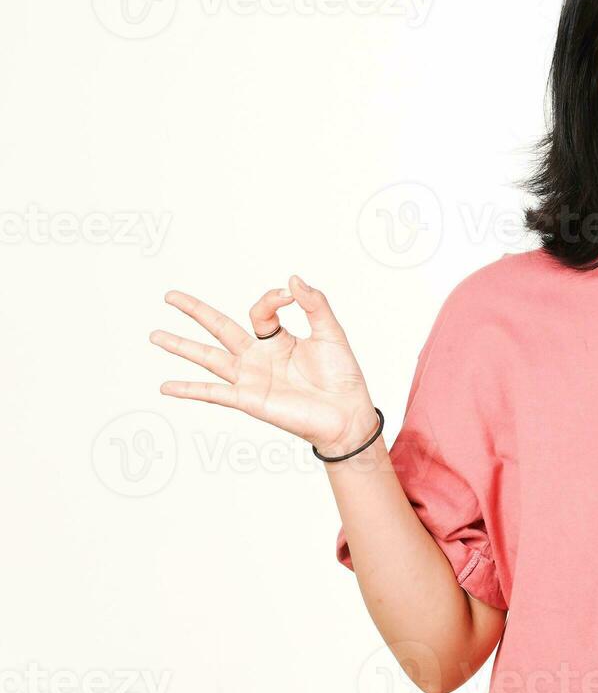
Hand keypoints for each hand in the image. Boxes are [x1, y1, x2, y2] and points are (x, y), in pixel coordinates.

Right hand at [149, 275, 376, 454]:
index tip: (288, 295)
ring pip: (208, 357)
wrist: (347, 412)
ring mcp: (251, 378)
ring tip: (155, 335)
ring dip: (180, 346)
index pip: (259, 311)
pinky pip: (213, 392)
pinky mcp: (249, 399)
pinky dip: (189, 389)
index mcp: (279, 339)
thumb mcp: (331, 332)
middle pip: (220, 328)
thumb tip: (292, 279)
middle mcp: (259, 357)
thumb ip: (314, 304)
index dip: (270, 299)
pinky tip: (166, 386)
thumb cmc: (342, 376)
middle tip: (169, 296)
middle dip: (195, 311)